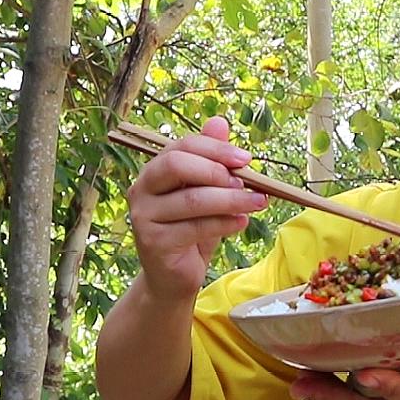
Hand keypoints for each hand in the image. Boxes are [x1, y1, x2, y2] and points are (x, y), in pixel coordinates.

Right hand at [125, 116, 267, 300]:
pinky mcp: (154, 243)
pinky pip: (196, 227)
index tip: (246, 159)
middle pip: (177, 165)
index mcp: (153, 172)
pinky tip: (242, 223)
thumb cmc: (191, 230)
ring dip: (231, 199)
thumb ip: (210, 160)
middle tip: (247, 181)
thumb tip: (219, 122)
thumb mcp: (204, 193)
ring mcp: (144, 217)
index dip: (214, 149)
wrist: (174, 277)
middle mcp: (141, 190)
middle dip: (217, 170)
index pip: (181, 147)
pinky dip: (225, 223)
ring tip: (257, 202)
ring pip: (192, 199)